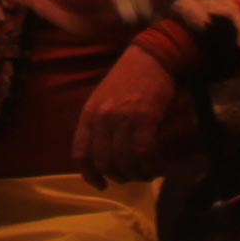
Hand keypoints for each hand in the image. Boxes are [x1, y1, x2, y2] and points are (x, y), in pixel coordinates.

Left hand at [75, 50, 189, 184]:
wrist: (152, 56)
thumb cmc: (129, 77)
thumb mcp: (103, 98)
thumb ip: (99, 124)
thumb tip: (104, 155)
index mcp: (89, 113)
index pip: (81, 153)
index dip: (90, 175)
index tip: (102, 184)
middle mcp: (102, 117)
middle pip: (104, 162)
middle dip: (119, 176)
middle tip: (131, 177)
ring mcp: (123, 118)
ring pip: (124, 161)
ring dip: (137, 175)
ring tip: (147, 174)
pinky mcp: (145, 118)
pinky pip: (144, 153)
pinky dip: (151, 166)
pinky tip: (158, 167)